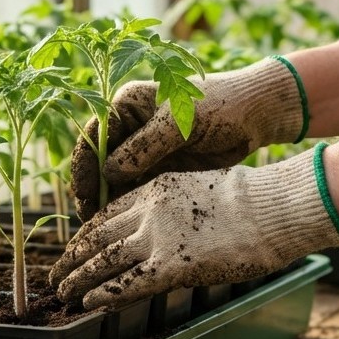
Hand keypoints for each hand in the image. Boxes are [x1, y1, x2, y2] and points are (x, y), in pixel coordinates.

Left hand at [50, 150, 338, 308]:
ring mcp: (157, 238)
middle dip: (72, 256)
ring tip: (62, 292)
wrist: (271, 207)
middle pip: (96, 235)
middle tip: (56, 273)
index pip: (108, 212)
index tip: (76, 247)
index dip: (87, 233)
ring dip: (78, 278)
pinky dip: (102, 295)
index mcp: (155, 188)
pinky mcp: (170, 265)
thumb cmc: (253, 200)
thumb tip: (174, 226)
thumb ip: (177, 207)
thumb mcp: (202, 189)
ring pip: (103, 260)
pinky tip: (88, 304)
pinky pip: (126, 283)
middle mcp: (148, 211)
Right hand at [70, 58, 305, 219]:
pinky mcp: (158, 170)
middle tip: (90, 222)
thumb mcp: (178, 124)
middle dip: (93, 192)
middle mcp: (128, 129)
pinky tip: (126, 228)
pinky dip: (128, 208)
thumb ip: (143, 147)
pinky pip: (135, 192)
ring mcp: (142, 151)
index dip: (84, 169)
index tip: (84, 196)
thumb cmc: (218, 106)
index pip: (93, 139)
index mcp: (125, 107)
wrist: (254, 115)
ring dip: (108, 205)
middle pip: (98, 165)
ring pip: (114, 183)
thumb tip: (107, 173)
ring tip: (104, 232)